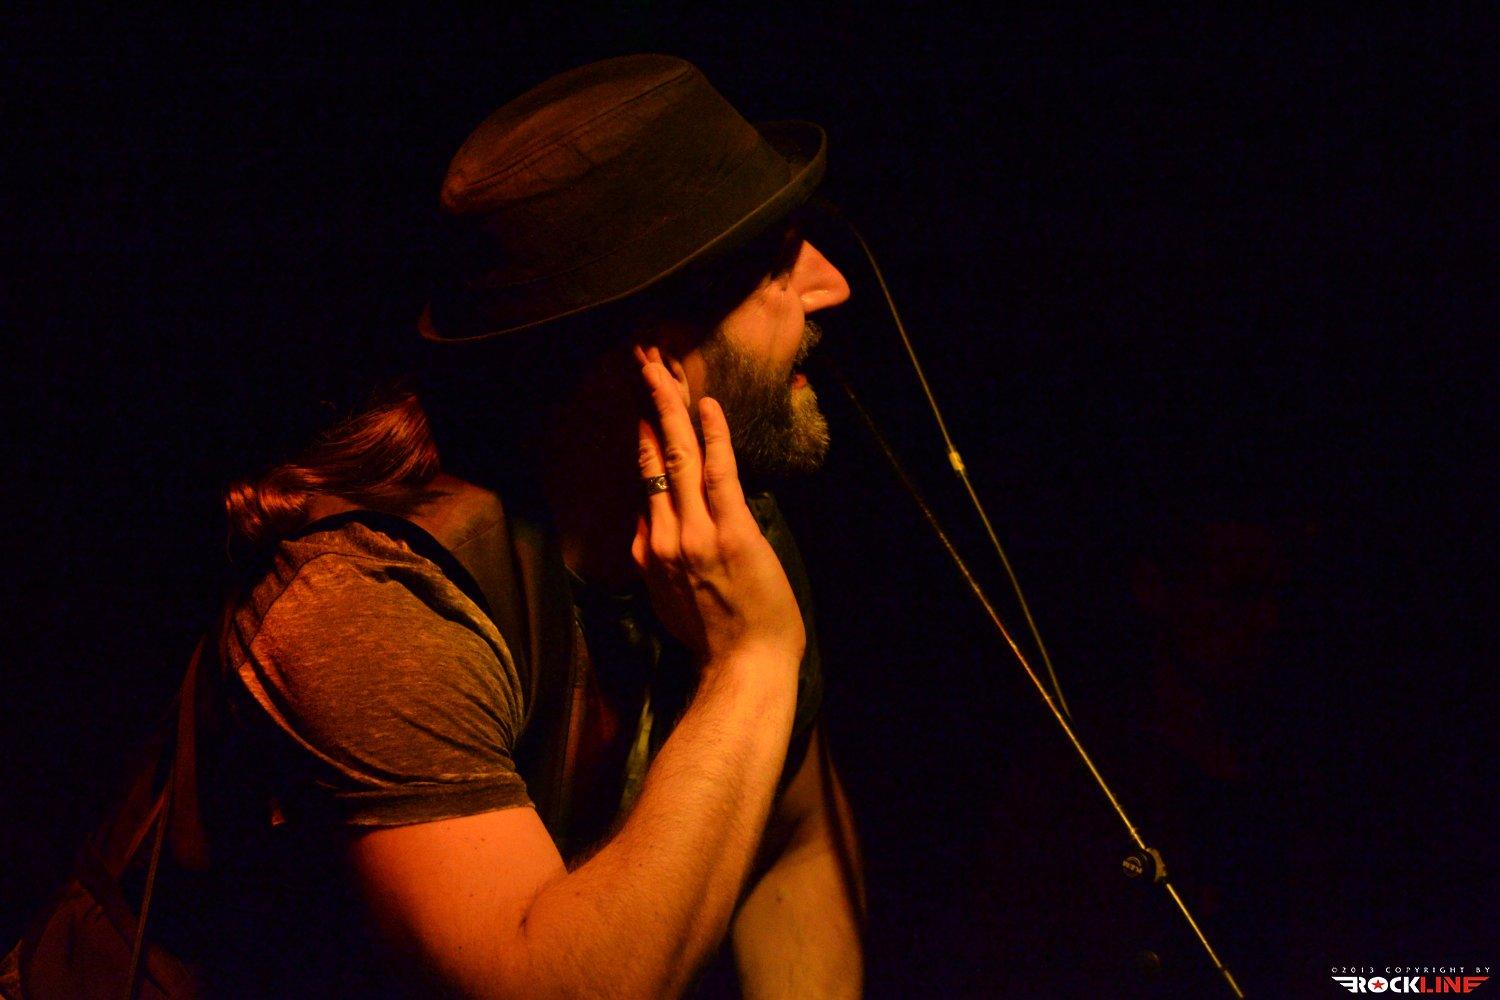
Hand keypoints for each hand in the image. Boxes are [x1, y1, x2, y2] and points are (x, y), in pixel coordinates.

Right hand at [632, 346, 804, 677]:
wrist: (743, 669)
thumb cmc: (715, 640)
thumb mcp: (669, 602)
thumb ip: (659, 562)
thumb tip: (655, 528)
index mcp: (651, 552)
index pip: (644, 483)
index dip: (644, 440)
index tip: (644, 408)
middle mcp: (664, 536)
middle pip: (653, 457)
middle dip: (650, 404)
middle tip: (643, 361)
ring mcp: (695, 532)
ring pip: (678, 455)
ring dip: (672, 406)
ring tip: (664, 366)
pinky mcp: (730, 531)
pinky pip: (718, 473)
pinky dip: (712, 436)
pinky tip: (707, 405)